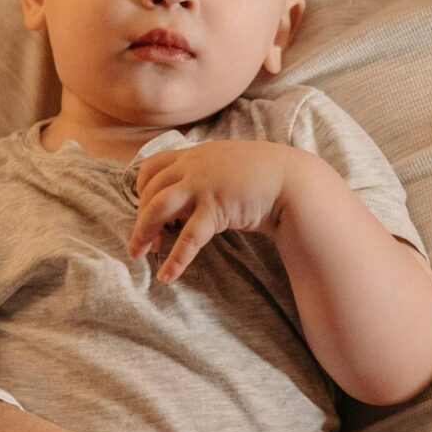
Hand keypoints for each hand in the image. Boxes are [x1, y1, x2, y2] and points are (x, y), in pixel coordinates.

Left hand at [129, 141, 316, 282]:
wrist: (293, 180)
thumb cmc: (263, 175)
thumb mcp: (226, 164)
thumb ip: (203, 173)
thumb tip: (185, 197)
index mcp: (194, 154)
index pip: (151, 166)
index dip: (141, 189)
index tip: (144, 208)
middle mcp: (193, 167)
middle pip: (149, 190)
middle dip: (139, 218)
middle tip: (140, 243)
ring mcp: (203, 186)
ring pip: (157, 208)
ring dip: (143, 233)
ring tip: (139, 255)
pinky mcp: (216, 208)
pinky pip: (188, 237)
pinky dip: (176, 259)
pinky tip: (168, 276)